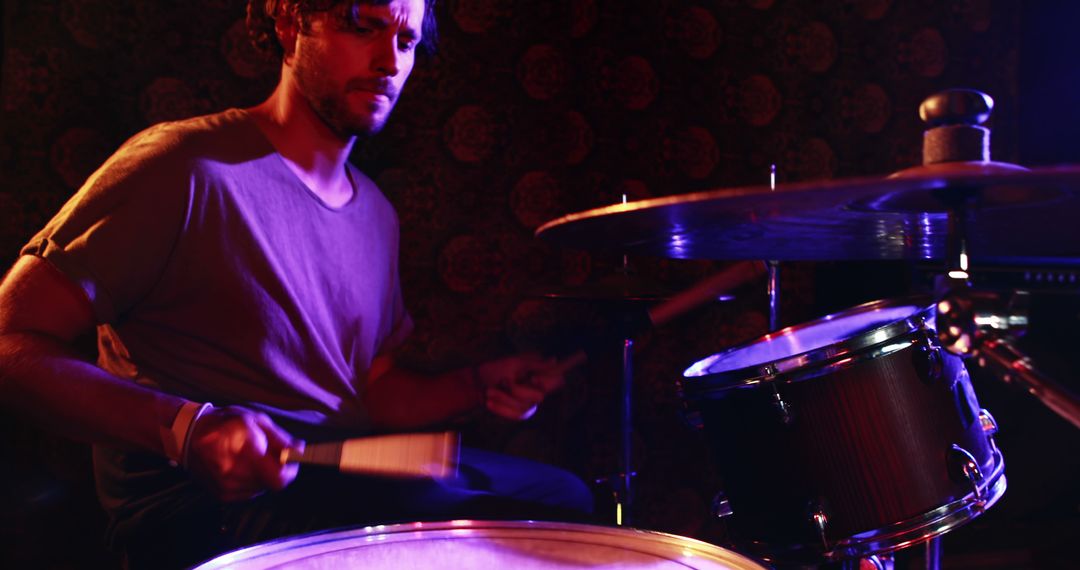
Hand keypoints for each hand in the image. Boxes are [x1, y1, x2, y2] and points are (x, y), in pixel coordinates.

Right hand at [184, 405, 303, 501]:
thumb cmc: (225, 423)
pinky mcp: (222, 495)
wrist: (190, 435)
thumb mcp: (256, 421)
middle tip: (268, 453)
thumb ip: (280, 439)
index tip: (291, 460)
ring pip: (262, 488)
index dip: (291, 470)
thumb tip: (298, 450)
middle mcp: (235, 474)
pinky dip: (251, 480)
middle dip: (277, 469)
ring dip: (263, 474)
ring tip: (250, 457)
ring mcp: (227, 487)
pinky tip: (241, 465)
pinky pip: (249, 491)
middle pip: (273, 483)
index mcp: (245, 453)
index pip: (279, 478)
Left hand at [475, 353, 564, 420]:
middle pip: (539, 397)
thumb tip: (554, 360)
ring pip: (525, 407)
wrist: (474, 385)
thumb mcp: (513, 363)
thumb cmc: (494, 370)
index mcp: (538, 374)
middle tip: (503, 381)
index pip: (557, 380)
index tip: (534, 378)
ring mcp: (529, 403)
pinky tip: (489, 402)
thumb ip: (535, 364)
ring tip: (489, 391)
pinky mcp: (519, 413)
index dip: (550, 382)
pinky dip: (501, 408)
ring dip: (504, 399)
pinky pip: (516, 415)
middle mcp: (537, 390)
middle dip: (517, 391)